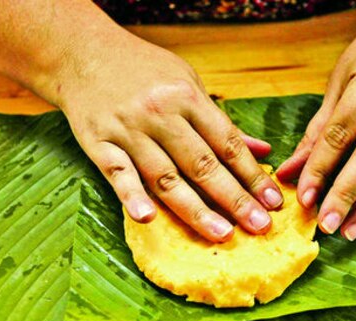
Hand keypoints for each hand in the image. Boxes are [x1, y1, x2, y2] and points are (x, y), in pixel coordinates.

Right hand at [56, 34, 281, 241]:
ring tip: (222, 234)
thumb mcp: (188, 82)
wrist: (82, 53)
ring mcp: (128, 130)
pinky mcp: (98, 144)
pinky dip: (132, 196)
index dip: (252, 175)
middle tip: (260, 227)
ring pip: (165, 177)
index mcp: (187, 97)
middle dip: (235, 198)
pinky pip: (118, 174)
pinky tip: (148, 218)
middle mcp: (160, 114)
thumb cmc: (142, 70)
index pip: (226, 143)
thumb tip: (263, 151)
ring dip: (196, 209)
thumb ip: (222, 123)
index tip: (273, 201)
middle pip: (202, 165)